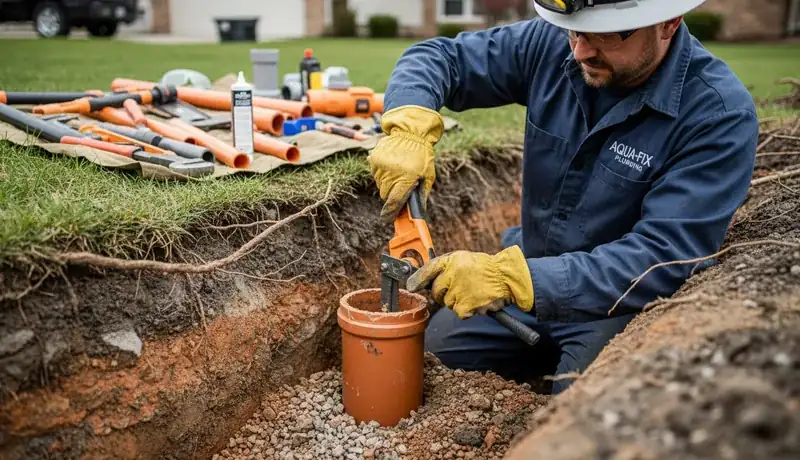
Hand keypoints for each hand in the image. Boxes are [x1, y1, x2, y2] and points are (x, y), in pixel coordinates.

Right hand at [367, 105, 443, 222]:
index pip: (394, 201)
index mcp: (406, 178)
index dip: (390, 212)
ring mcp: (381, 165)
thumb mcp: (428, 177)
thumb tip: (416, 214)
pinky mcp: (374, 159)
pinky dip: (382, 174)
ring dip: (387, 184)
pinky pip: (375, 175)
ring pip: (380, 185)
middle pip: (385, 195)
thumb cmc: (423, 157)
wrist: (411, 133)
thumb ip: (421, 196)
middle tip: (400, 187)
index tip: (387, 219)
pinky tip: (392, 165)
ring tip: (398, 172)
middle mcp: (392, 173)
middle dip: (392, 195)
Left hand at [406, 246, 533, 318]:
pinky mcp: (466, 305)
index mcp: (452, 260)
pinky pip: (459, 312)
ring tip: (473, 292)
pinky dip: (467, 310)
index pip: (429, 270)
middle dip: (444, 293)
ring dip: (458, 301)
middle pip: (436, 290)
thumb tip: (425, 279)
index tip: (411, 286)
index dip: (417, 279)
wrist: (506, 277)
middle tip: (459, 289)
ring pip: (448, 302)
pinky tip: (477, 301)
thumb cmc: (486, 268)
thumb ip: (447, 267)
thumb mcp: (465, 259)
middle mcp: (453, 274)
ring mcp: (459, 290)